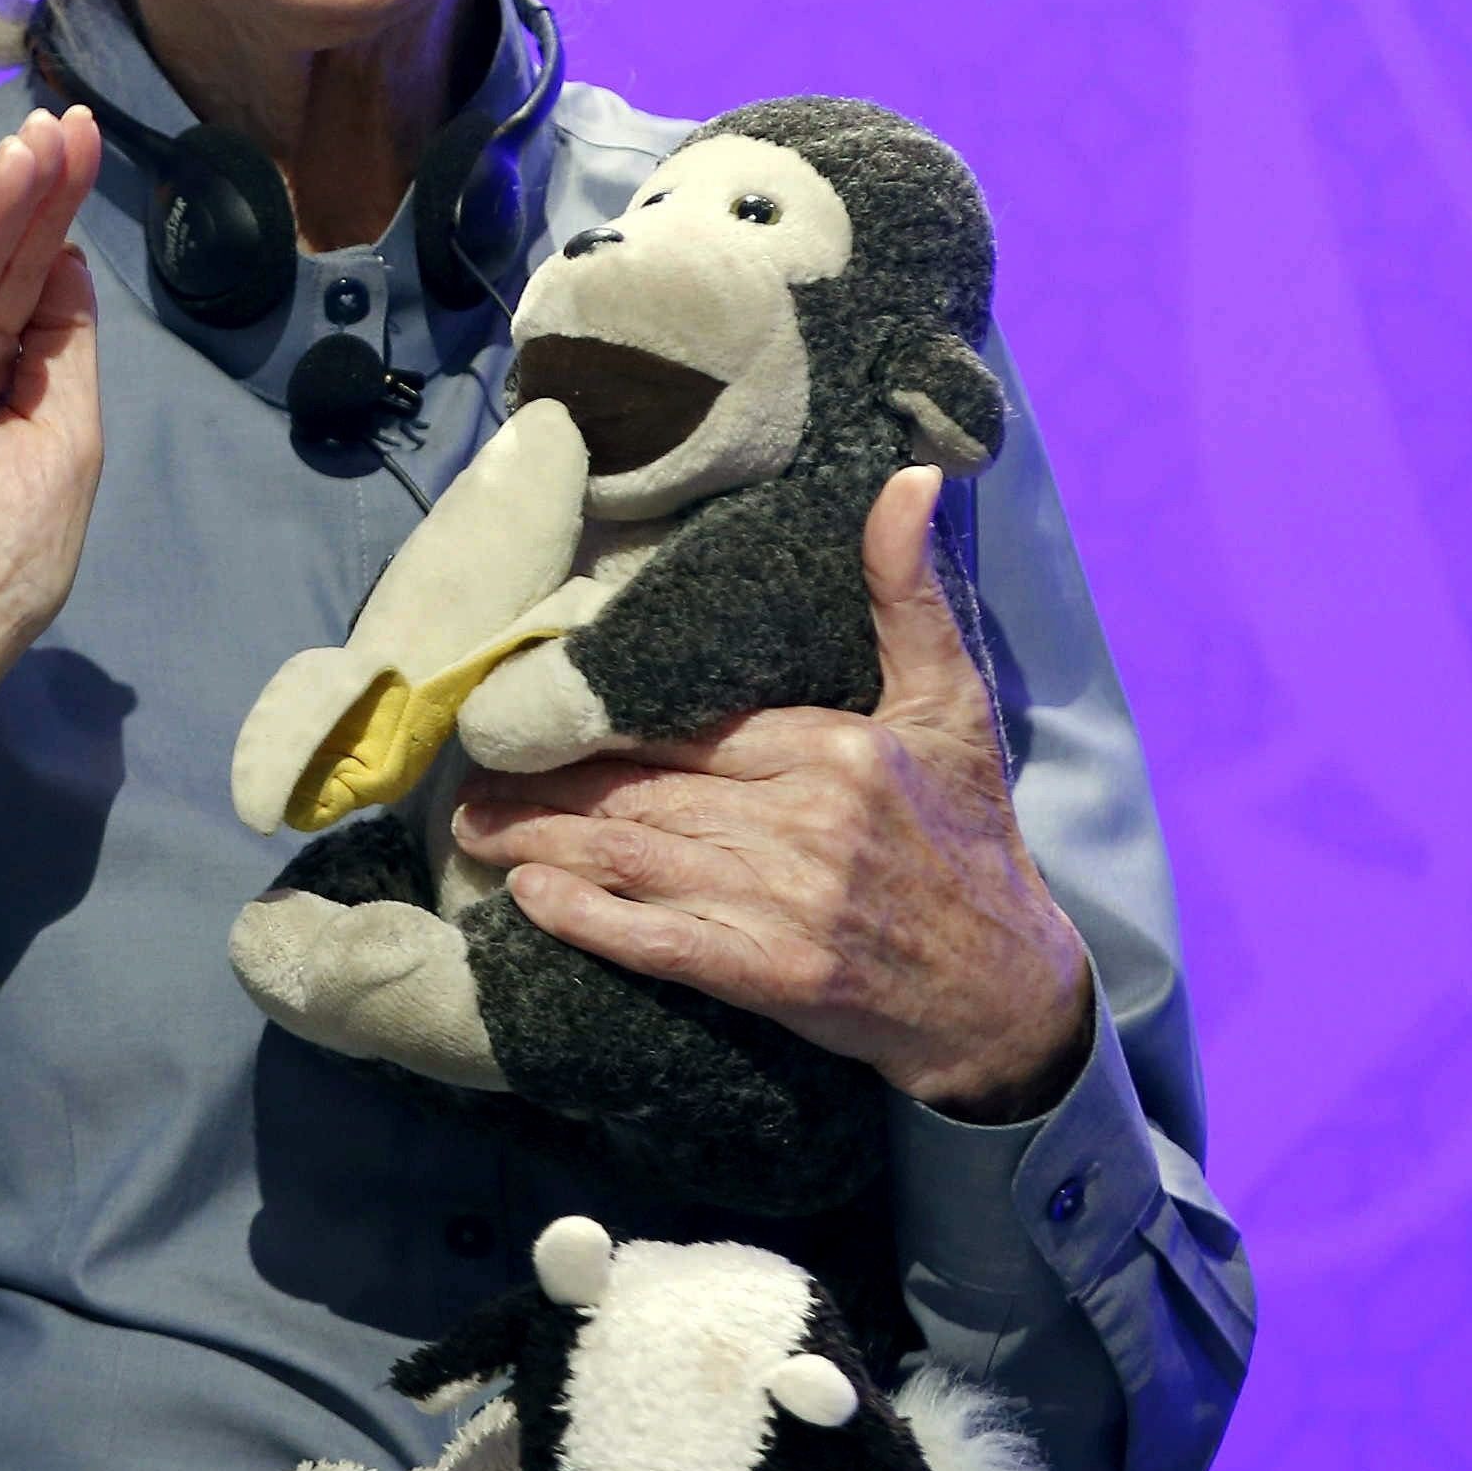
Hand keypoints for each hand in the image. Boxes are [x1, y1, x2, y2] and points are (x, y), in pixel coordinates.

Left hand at [447, 467, 1093, 1119]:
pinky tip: (530, 898)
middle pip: (642, 790)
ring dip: (540, 841)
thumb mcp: (951, 704)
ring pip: (634, 857)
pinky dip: (588, 919)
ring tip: (471, 828)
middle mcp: (802, 818)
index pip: (685, 725)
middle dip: (546, 784)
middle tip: (466, 777)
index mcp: (832, 746)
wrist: (1005, 990)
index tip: (524, 711)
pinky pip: (659, 940)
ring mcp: (782, 900)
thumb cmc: (967, 838)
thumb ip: (908, 594)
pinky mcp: (772, 974)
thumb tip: (906, 480)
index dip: (597, 721)